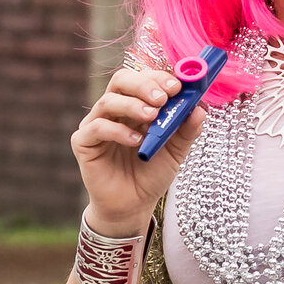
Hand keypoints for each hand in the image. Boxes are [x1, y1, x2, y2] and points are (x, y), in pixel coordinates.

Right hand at [71, 63, 206, 236]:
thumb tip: (200, 108)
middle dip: (144, 85)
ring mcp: (96, 124)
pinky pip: (96, 128)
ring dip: (132, 105)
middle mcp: (114, 110)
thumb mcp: (176, 151)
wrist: (133, 206)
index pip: (143, 79)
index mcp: (135, 105)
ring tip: (152, 117)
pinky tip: (136, 141)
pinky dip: (117, 131)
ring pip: (107, 101)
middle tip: (163, 98)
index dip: (158, 78)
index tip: (177, 86)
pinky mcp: (83, 143)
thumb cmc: (151, 174)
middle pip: (121, 81)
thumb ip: (186, 130)